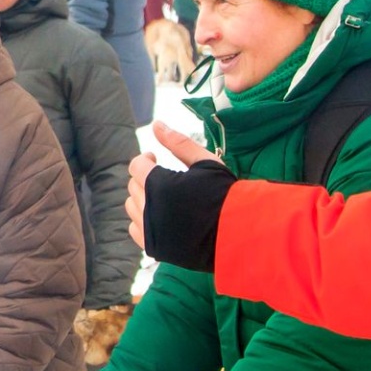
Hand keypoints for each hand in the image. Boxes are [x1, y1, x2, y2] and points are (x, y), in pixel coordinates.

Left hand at [125, 122, 222, 250]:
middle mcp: (148, 208)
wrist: (238, 231)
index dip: (145, 159)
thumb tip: (156, 124)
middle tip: (163, 176)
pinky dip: (142, 220)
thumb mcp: (205, 161)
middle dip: (144, 177)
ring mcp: (149, 229)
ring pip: (131, 207)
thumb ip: (178, 142)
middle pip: (133, 186)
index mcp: (159, 184)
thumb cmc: (224, 192)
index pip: (136, 166)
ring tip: (163, 196)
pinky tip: (161, 216)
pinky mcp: (154, 246)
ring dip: (142, 198)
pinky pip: (134, 229)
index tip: (155, 158)